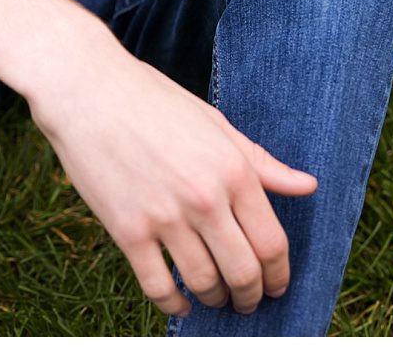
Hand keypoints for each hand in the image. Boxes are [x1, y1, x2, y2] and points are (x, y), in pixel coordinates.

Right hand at [32, 48, 316, 317]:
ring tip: (213, 298)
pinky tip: (178, 303)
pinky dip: (173, 305)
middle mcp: (205, 198)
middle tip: (247, 302)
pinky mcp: (127, 229)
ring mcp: (165, 216)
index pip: (272, 245)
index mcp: (234, 171)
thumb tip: (308, 186)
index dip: (278, 276)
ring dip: (215, 300)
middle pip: (244, 273)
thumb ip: (260, 161)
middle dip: (250, 296)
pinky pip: (157, 285)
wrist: (84, 87)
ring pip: (205, 283)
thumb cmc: (150, 100)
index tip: (274, 285)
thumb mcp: (214, 123)